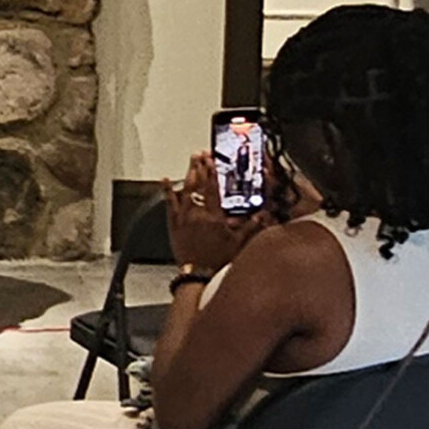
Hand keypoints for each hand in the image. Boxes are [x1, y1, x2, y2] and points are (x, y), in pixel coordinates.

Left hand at [165, 153, 273, 273]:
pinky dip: (167, 191)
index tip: (211, 160)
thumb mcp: (238, 243)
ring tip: (191, 161)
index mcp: (213, 216)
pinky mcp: (173, 224)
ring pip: (184, 191)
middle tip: (200, 154)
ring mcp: (183, 218)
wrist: (197, 274)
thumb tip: (263, 215)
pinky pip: (169, 204)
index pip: (212, 189)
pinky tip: (166, 180)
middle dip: (199, 167)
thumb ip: (251, 227)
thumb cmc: (217, 260)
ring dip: (187, 174)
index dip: (212, 172)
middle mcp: (197, 214)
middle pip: (197, 185)